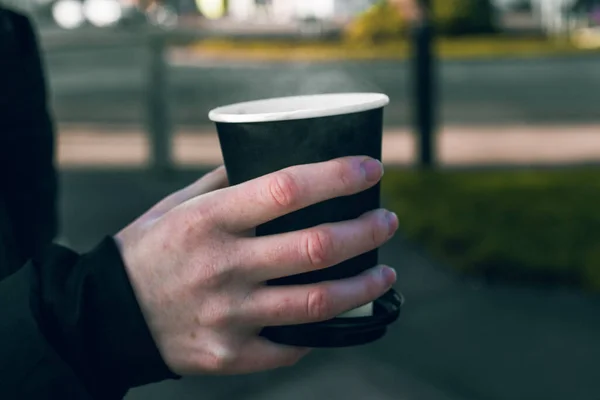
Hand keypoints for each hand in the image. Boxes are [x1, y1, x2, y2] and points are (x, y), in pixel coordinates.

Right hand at [115, 157, 397, 375]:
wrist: (108, 316)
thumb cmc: (149, 250)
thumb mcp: (177, 205)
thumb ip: (224, 182)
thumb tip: (272, 157)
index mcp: (209, 221)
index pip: (288, 188)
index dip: (339, 176)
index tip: (372, 169)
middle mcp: (222, 267)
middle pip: (317, 247)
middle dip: (366, 231)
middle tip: (386, 221)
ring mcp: (228, 316)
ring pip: (318, 302)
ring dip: (364, 285)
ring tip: (385, 272)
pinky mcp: (230, 354)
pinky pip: (292, 345)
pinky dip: (323, 330)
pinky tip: (338, 315)